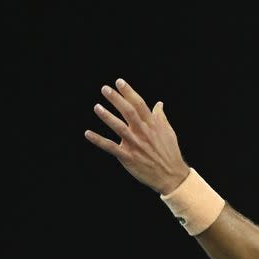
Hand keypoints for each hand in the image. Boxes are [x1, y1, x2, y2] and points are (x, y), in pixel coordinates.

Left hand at [85, 78, 189, 194]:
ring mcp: (135, 145)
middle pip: (129, 112)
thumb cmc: (170, 153)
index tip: (119, 82)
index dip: (129, 92)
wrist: (171, 175)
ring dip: (107, 117)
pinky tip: (88, 133)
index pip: (140, 104)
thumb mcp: (168, 132)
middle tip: (105, 89)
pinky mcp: (128, 157)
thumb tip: (159, 104)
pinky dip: (98, 140)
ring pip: (119, 127)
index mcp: (153, 125)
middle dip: (116, 99)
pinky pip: (110, 147)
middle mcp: (143, 132)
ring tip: (97, 107)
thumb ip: (161, 117)